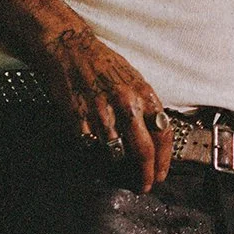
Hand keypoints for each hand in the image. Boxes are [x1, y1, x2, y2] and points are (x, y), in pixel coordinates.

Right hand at [38, 28, 173, 191]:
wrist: (69, 47)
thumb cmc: (103, 63)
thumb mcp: (134, 79)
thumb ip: (145, 106)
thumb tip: (155, 133)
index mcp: (144, 94)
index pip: (163, 135)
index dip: (164, 160)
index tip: (161, 174)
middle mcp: (126, 105)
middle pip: (143, 151)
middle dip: (146, 174)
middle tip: (144, 186)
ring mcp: (101, 113)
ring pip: (115, 154)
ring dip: (118, 167)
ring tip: (118, 172)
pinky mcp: (78, 119)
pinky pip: (90, 147)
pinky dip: (94, 155)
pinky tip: (96, 156)